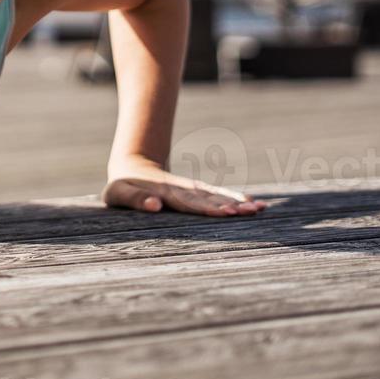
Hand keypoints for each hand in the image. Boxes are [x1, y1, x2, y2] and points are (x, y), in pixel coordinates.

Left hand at [102, 156, 267, 216]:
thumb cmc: (122, 186)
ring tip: (260, 208)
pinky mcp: (196, 190)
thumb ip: (135, 199)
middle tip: (253, 211)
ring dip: (238, 202)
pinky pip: (218, 194)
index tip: (227, 212)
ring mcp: (191, 188)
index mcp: (166, 192)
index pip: (190, 202)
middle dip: (232, 205)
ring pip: (218, 195)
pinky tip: (253, 203)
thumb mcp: (119, 193)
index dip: (208, 207)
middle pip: (210, 199)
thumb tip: (155, 205)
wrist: (132, 166)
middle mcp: (183, 189)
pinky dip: (235, 197)